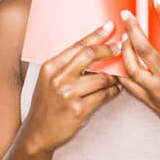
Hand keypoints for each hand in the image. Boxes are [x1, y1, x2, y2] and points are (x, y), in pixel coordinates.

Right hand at [20, 20, 123, 153]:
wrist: (38, 133)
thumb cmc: (46, 105)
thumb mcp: (48, 80)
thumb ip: (66, 66)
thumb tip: (91, 50)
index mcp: (51, 67)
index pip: (77, 46)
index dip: (95, 35)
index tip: (109, 27)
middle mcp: (58, 78)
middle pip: (89, 55)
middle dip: (108, 49)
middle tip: (120, 46)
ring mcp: (68, 94)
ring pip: (101, 77)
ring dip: (114, 76)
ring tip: (118, 76)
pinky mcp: (79, 110)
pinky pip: (104, 96)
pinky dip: (113, 92)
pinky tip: (116, 90)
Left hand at [116, 0, 159, 154]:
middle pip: (143, 48)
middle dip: (133, 29)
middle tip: (126, 15)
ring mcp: (155, 90)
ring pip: (130, 66)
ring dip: (123, 50)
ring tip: (121, 37)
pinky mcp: (149, 101)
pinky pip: (129, 85)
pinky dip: (121, 73)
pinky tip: (116, 63)